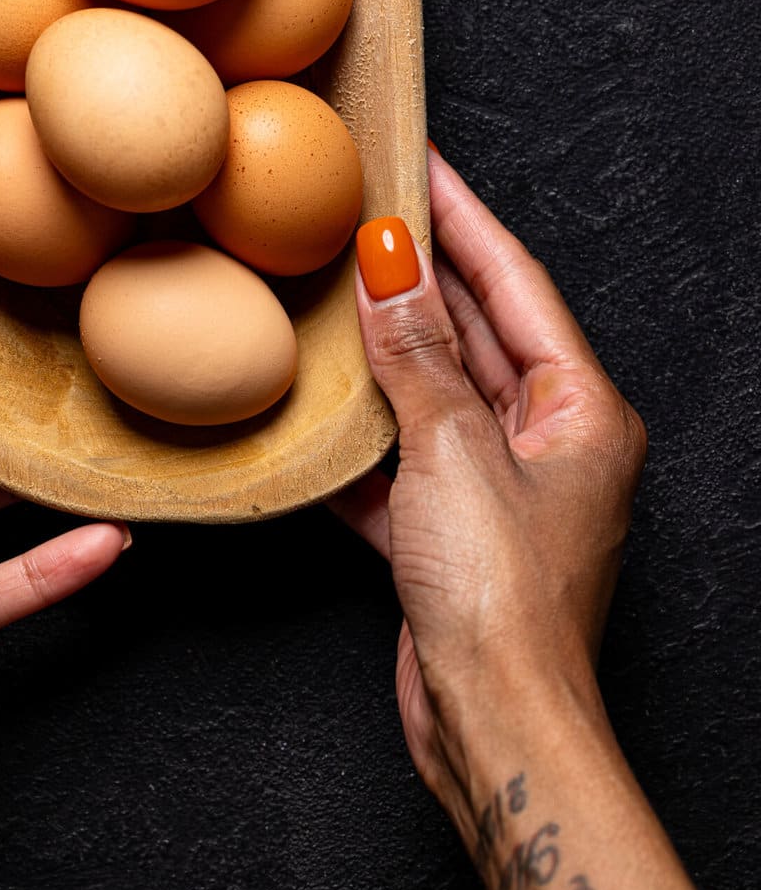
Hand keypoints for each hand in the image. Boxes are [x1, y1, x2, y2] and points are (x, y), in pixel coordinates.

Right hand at [334, 149, 646, 826]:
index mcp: (580, 409)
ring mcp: (499, 489)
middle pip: (474, 332)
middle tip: (361, 208)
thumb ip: (413, 353)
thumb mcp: (451, 447)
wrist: (496, 729)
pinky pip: (399, 461)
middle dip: (417, 274)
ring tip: (326, 287)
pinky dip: (358, 437)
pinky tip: (309, 408)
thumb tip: (388, 262)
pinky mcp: (451, 534)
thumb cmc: (504, 598)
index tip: (420, 160)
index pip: (513, 282)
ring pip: (432, 394)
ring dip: (381, 351)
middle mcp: (549, 442)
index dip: (461, 216)